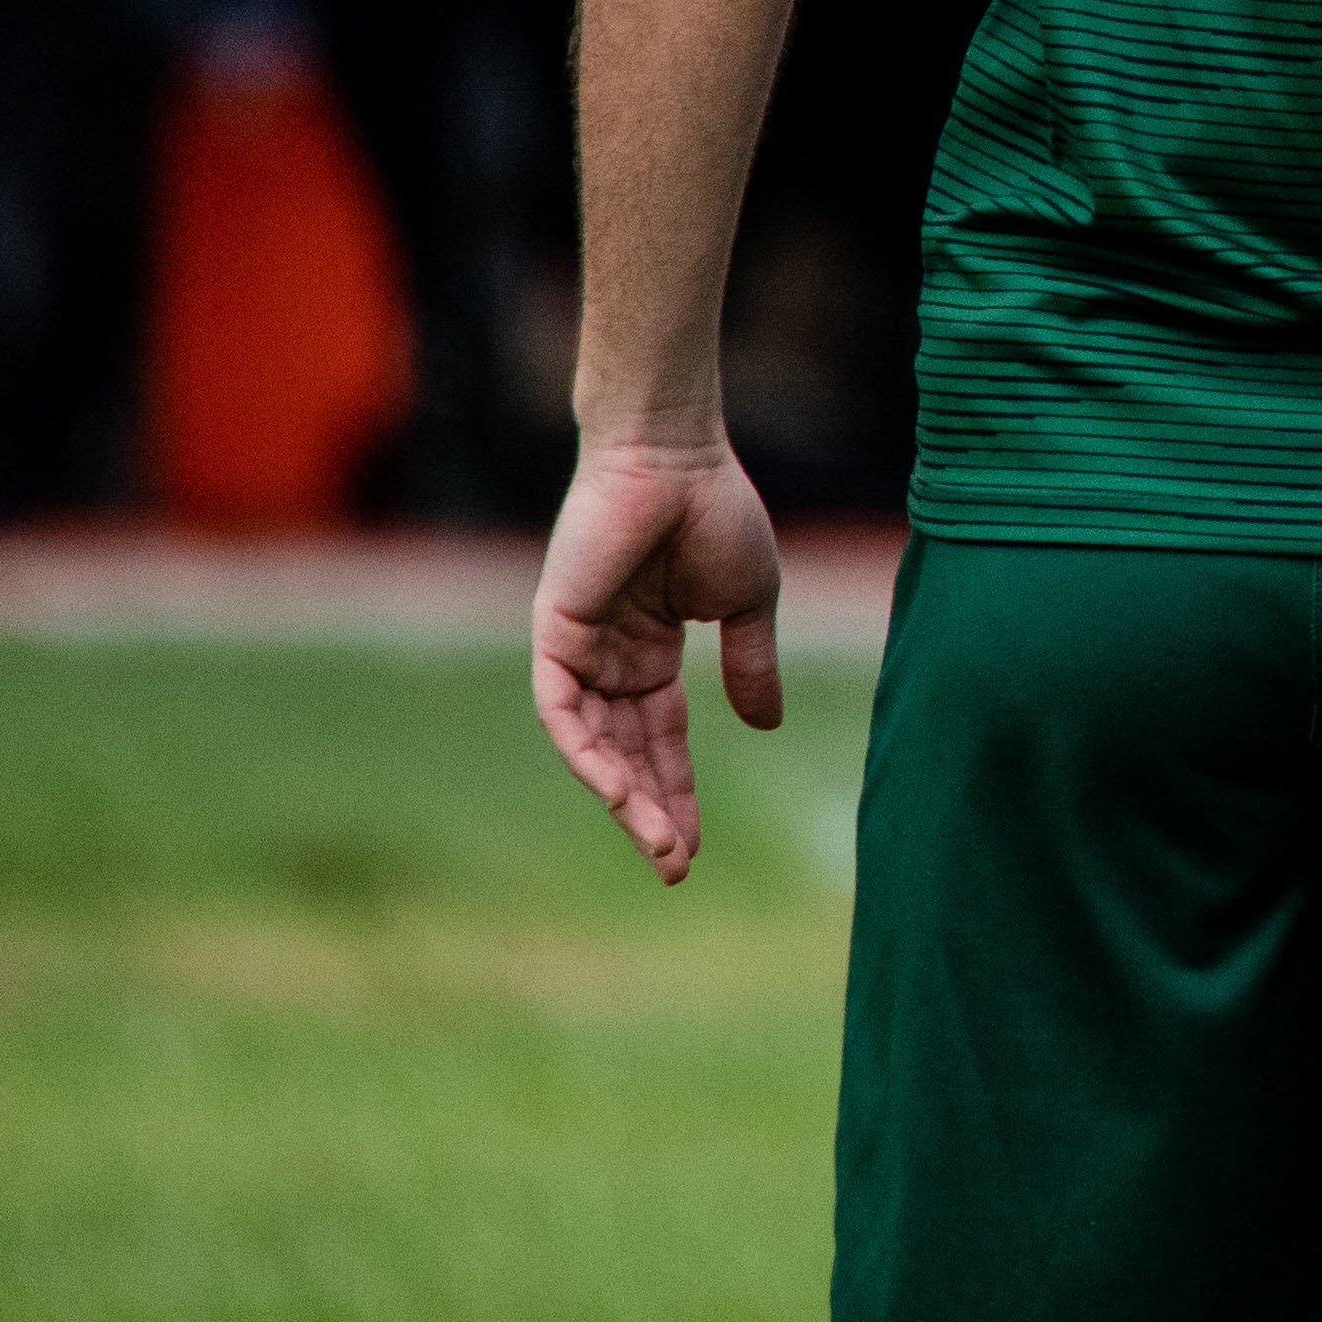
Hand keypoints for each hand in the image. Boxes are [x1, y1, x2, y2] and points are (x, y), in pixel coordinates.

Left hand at [532, 431, 785, 884]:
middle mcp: (609, 659)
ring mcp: (579, 650)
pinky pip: (562, 711)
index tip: (695, 847)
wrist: (675, 457)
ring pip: (593, 744)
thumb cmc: (716, 512)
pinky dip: (586, 753)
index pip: (661, 738)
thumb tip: (765, 728)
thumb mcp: (747, 603)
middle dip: (651, 809)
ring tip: (659, 842)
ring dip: (623, 796)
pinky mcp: (555, 634)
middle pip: (627, 753)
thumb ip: (751, 664)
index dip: (677, 790)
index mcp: (652, 652)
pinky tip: (616, 791)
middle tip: (675, 864)